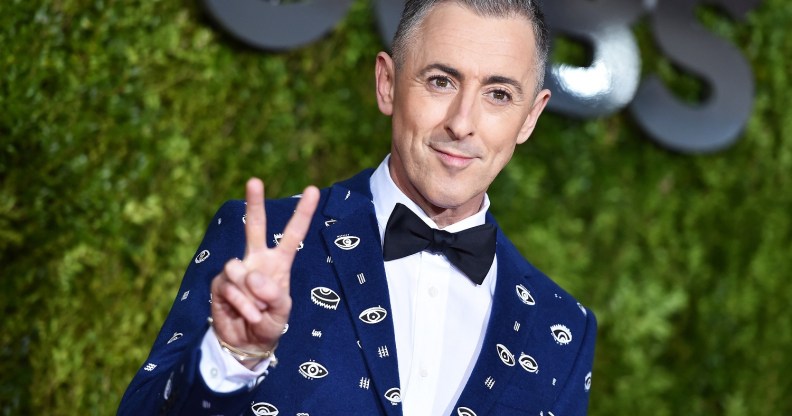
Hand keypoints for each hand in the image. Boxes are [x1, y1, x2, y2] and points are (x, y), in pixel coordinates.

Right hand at [210, 178, 319, 367]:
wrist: (245, 343)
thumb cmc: (269, 324)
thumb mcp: (281, 313)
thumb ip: (274, 295)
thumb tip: (253, 276)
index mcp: (279, 263)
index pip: (293, 234)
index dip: (303, 213)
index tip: (313, 189)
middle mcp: (257, 260)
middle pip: (255, 227)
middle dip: (254, 203)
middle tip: (255, 181)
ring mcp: (237, 270)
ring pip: (240, 269)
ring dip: (251, 295)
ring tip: (257, 311)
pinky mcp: (220, 283)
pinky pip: (231, 287)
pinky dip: (242, 305)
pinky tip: (247, 315)